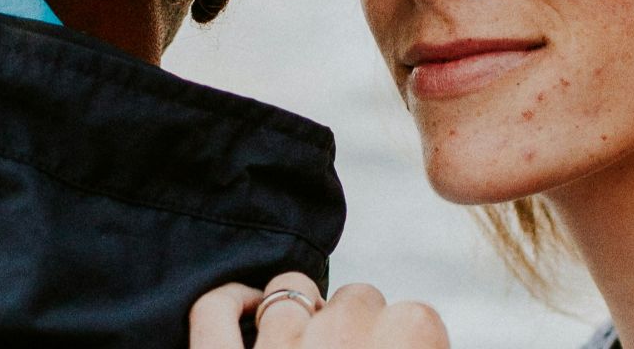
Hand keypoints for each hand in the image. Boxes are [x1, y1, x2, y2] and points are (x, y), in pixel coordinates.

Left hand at [189, 271, 448, 347]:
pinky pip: (212, 312)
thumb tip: (416, 332)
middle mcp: (342, 342)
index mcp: (407, 346)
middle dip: (356, 331)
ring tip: (307, 348)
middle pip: (357, 301)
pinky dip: (226, 303)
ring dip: (301, 314)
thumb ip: (420, 346)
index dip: (406, 345)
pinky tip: (244, 311)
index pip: (417, 319)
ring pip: (291, 290)